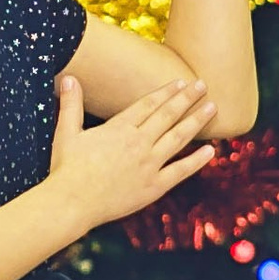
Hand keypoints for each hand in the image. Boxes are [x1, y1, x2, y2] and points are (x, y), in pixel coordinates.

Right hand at [45, 75, 217, 233]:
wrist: (72, 202)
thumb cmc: (67, 168)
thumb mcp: (66, 132)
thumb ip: (71, 103)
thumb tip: (68, 77)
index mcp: (119, 128)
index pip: (149, 104)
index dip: (166, 92)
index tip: (181, 82)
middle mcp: (139, 142)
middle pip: (168, 115)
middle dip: (187, 98)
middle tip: (203, 85)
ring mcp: (149, 164)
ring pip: (178, 138)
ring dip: (196, 121)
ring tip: (212, 108)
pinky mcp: (154, 187)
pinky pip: (180, 171)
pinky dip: (196, 161)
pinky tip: (210, 151)